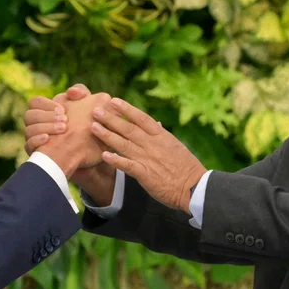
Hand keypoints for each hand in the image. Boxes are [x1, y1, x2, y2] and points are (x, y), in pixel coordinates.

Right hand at [25, 84, 116, 203]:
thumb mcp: (88, 108)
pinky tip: (48, 139)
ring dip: (46, 127)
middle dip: (47, 116)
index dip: (46, 104)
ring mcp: (35, 140)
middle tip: (65, 120)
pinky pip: (28, 146)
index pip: (35, 102)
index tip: (62, 109)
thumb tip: (71, 92)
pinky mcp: (37, 154)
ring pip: (28, 130)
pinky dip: (38, 140)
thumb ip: (82, 94)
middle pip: (29, 115)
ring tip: (63, 128)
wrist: (90, 155)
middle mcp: (37, 126)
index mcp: (46, 113)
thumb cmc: (87, 129)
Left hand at [91, 98, 205, 212]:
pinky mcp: (145, 174)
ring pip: (124, 144)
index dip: (127, 109)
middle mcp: (153, 145)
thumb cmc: (186, 168)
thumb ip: (163, 136)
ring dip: (108, 135)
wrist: (194, 187)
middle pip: (129, 128)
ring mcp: (148, 159)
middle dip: (111, 119)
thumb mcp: (176, 147)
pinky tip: (104, 155)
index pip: (142, 118)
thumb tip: (156, 124)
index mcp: (162, 136)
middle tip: (95, 110)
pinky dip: (116, 160)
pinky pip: (127, 165)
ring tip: (93, 127)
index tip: (114, 101)